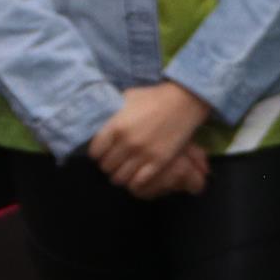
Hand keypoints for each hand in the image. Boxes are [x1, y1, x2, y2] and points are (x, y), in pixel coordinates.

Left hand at [90, 82, 211, 194]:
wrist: (185, 100)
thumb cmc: (154, 97)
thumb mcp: (127, 99)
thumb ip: (111, 113)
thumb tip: (97, 121)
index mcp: (115, 127)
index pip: (95, 153)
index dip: (99, 153)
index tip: (105, 151)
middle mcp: (127, 142)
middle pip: (106, 167)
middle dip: (110, 164)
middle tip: (117, 160)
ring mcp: (143, 153)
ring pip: (120, 177)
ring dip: (122, 174)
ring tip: (127, 169)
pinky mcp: (159, 161)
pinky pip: (138, 182)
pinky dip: (135, 182)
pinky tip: (138, 175)